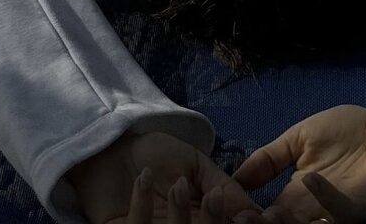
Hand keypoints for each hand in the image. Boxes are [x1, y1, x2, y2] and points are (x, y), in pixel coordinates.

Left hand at [66, 129, 264, 223]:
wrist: (111, 148)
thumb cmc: (156, 155)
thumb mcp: (195, 164)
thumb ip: (223, 184)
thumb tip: (254, 212)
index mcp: (200, 221)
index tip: (242, 215)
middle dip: (213, 223)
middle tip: (213, 197)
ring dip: (180, 215)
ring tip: (178, 183)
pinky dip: (141, 204)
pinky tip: (143, 177)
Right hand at [228, 104, 365, 223]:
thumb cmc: (344, 129)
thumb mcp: (297, 138)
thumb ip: (268, 157)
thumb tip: (232, 176)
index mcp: (293, 197)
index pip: (263, 216)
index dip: (244, 216)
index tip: (222, 209)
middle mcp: (311, 211)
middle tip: (238, 219)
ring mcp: (336, 212)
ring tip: (263, 215)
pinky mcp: (361, 207)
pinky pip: (340, 214)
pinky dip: (323, 200)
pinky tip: (308, 179)